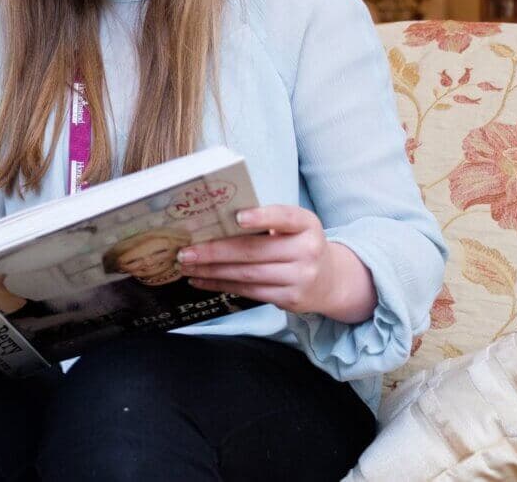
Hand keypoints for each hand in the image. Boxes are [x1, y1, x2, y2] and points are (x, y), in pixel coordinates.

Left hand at [176, 205, 377, 322]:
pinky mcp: (290, 299)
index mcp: (307, 224)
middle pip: (254, 251)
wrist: (330, 280)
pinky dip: (221, 285)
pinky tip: (201, 279)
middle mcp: (307, 251)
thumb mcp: (292, 227)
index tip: (237, 218)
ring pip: (247, 274)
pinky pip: (249, 291)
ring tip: (187, 265)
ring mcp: (301, 278)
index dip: (261, 217)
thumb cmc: (298, 244)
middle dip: (214, 251)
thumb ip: (265, 221)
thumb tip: (214, 221)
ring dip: (211, 270)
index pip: (284, 217)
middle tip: (186, 250)